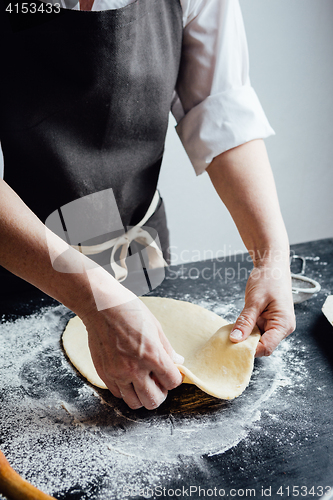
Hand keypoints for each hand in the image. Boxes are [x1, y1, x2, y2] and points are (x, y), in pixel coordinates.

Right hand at [81, 294, 183, 409]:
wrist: (100, 307)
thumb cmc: (129, 311)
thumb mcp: (155, 327)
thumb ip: (167, 349)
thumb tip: (178, 362)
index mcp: (152, 355)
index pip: (172, 382)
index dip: (173, 378)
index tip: (169, 372)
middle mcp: (134, 369)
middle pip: (153, 401)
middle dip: (160, 393)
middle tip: (157, 381)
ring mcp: (117, 373)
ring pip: (134, 403)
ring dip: (142, 395)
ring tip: (142, 380)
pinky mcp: (104, 373)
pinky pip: (118, 394)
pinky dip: (125, 390)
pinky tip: (127, 376)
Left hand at [229, 255, 295, 356]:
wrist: (272, 266)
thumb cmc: (269, 279)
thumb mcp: (254, 301)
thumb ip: (245, 321)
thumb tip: (235, 339)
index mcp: (283, 324)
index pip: (267, 347)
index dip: (250, 349)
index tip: (233, 347)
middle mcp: (282, 327)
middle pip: (262, 345)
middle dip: (246, 344)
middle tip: (228, 340)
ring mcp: (275, 324)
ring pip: (258, 339)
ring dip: (245, 337)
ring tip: (231, 332)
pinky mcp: (268, 320)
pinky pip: (256, 331)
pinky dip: (246, 330)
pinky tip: (237, 327)